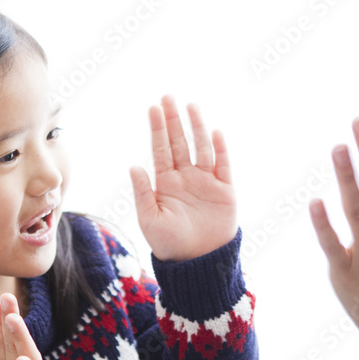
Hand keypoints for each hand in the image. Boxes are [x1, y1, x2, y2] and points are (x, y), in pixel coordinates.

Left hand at [130, 95, 236, 261]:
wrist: (197, 262)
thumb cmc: (169, 243)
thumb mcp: (150, 219)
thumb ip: (142, 193)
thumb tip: (134, 165)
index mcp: (165, 183)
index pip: (160, 149)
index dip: (157, 128)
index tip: (153, 108)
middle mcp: (185, 177)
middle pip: (179, 142)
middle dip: (173, 120)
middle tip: (168, 97)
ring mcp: (205, 182)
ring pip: (201, 148)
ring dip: (196, 127)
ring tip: (191, 106)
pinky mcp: (225, 190)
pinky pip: (223, 165)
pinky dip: (220, 149)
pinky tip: (214, 132)